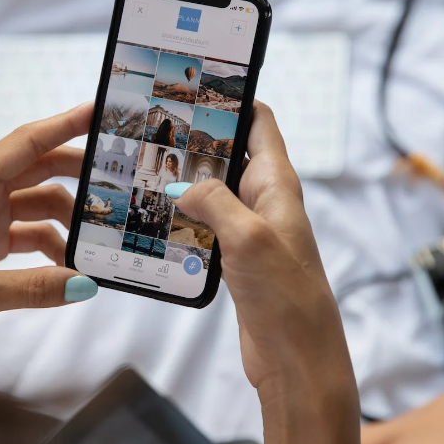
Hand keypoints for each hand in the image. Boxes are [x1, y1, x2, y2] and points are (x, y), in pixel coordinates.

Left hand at [0, 103, 97, 366]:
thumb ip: (33, 288)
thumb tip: (86, 284)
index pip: (24, 145)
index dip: (63, 125)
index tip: (99, 110)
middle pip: (38, 168)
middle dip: (77, 171)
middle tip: (117, 176)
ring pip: (38, 202)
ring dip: (67, 219)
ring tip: (97, 240)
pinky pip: (31, 232)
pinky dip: (53, 246)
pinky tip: (68, 269)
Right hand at [166, 102, 359, 443]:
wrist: (297, 357)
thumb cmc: (287, 296)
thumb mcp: (249, 237)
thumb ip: (215, 201)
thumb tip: (183, 186)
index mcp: (278, 184)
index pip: (259, 122)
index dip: (233, 98)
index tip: (195, 86)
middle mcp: (266, 200)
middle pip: (230, 153)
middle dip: (196, 142)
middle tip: (153, 130)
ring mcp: (251, 229)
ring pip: (215, 190)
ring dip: (187, 182)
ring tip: (146, 169)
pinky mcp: (237, 257)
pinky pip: (208, 225)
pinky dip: (185, 217)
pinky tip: (158, 217)